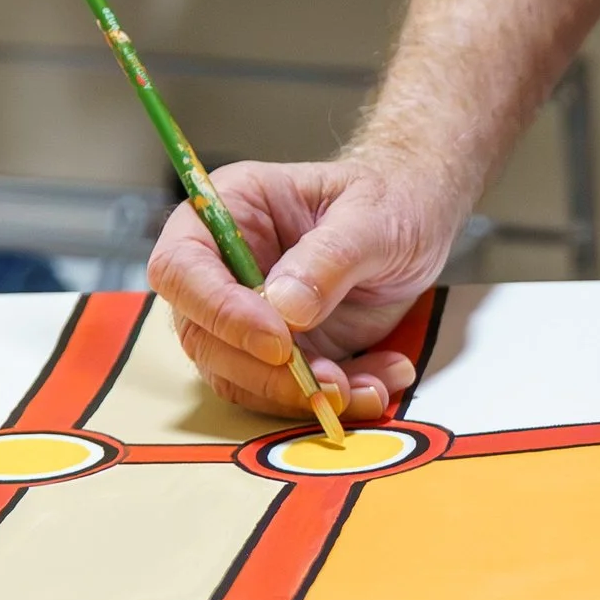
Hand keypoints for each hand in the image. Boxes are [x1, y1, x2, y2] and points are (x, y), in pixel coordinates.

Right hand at [150, 158, 457, 423]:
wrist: (417, 219)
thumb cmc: (390, 197)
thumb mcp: (372, 216)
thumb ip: (329, 257)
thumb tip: (285, 310)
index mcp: (229, 210)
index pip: (182, 266)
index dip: (218, 310)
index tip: (278, 340)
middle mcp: (224, 266)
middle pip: (201, 335)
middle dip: (265, 372)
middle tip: (331, 381)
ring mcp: (248, 315)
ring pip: (238, 377)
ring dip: (298, 397)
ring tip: (367, 388)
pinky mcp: (280, 353)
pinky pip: (282, 394)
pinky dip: (328, 402)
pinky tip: (378, 384)